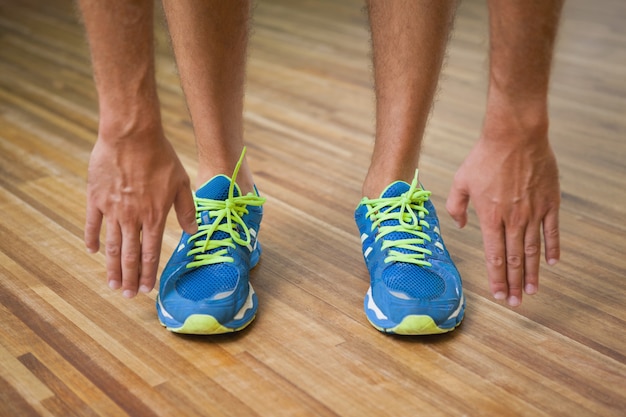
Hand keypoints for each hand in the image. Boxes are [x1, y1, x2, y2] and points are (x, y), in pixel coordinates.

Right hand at [84, 127, 197, 297]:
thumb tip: (193, 231)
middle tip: (128, 295)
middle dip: (130, 278)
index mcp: (154, 217)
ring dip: (112, 267)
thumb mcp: (181, 183)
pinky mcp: (96, 198)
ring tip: (112, 284)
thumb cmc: (160, 157)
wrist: (132, 136)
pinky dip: (91, 239)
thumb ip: (186, 210)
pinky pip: (92, 224)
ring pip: (112, 246)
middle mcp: (132, 218)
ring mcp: (112, 210)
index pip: (151, 253)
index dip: (149, 273)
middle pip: (131, 256)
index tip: (147, 289)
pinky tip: (93, 251)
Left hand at [446, 123, 559, 306]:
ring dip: (532, 273)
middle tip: (515, 302)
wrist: (514, 136)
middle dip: (513, 283)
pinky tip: (552, 263)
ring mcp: (533, 212)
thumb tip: (462, 226)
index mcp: (490, 217)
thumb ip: (456, 206)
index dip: (496, 277)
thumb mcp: (460, 181)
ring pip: (533, 250)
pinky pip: (552, 231)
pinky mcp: (550, 202)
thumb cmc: (484, 157)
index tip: (498, 294)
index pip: (494, 256)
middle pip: (514, 259)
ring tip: (531, 291)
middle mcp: (513, 220)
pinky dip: (552, 248)